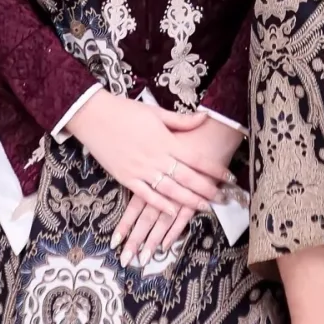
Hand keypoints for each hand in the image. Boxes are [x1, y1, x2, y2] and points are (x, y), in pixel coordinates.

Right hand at [112, 107, 240, 264]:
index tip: (229, 177)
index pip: (196, 159)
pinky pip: (146, 195)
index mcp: (165, 140)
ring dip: (189, 200)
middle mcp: (155, 157)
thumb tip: (205, 117)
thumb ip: (181, 120)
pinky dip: (161, 204)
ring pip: (170, 190)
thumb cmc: (126, 111)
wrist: (94, 116)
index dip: (214, 169)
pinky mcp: (126, 178)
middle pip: (187, 178)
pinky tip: (174, 212)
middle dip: (207, 189)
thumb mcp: (156, 113)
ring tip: (205, 207)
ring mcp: (140, 170)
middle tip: (222, 198)